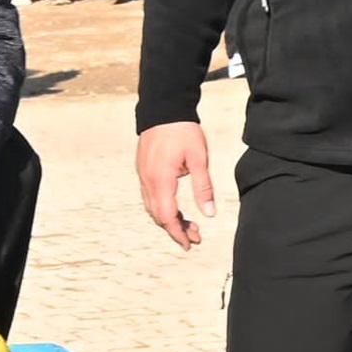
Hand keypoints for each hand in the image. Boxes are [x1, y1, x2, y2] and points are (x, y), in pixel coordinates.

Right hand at [135, 120, 216, 249]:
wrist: (163, 107)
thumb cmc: (183, 130)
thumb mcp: (199, 158)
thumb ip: (203, 187)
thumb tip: (208, 214)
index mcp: (161, 179)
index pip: (167, 216)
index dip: (178, 233)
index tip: (189, 244)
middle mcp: (148, 180)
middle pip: (158, 215)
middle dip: (176, 229)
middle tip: (196, 236)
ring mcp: (143, 174)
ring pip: (152, 207)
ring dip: (169, 219)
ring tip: (190, 224)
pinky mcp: (143, 169)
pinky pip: (150, 196)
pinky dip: (162, 207)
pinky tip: (176, 207)